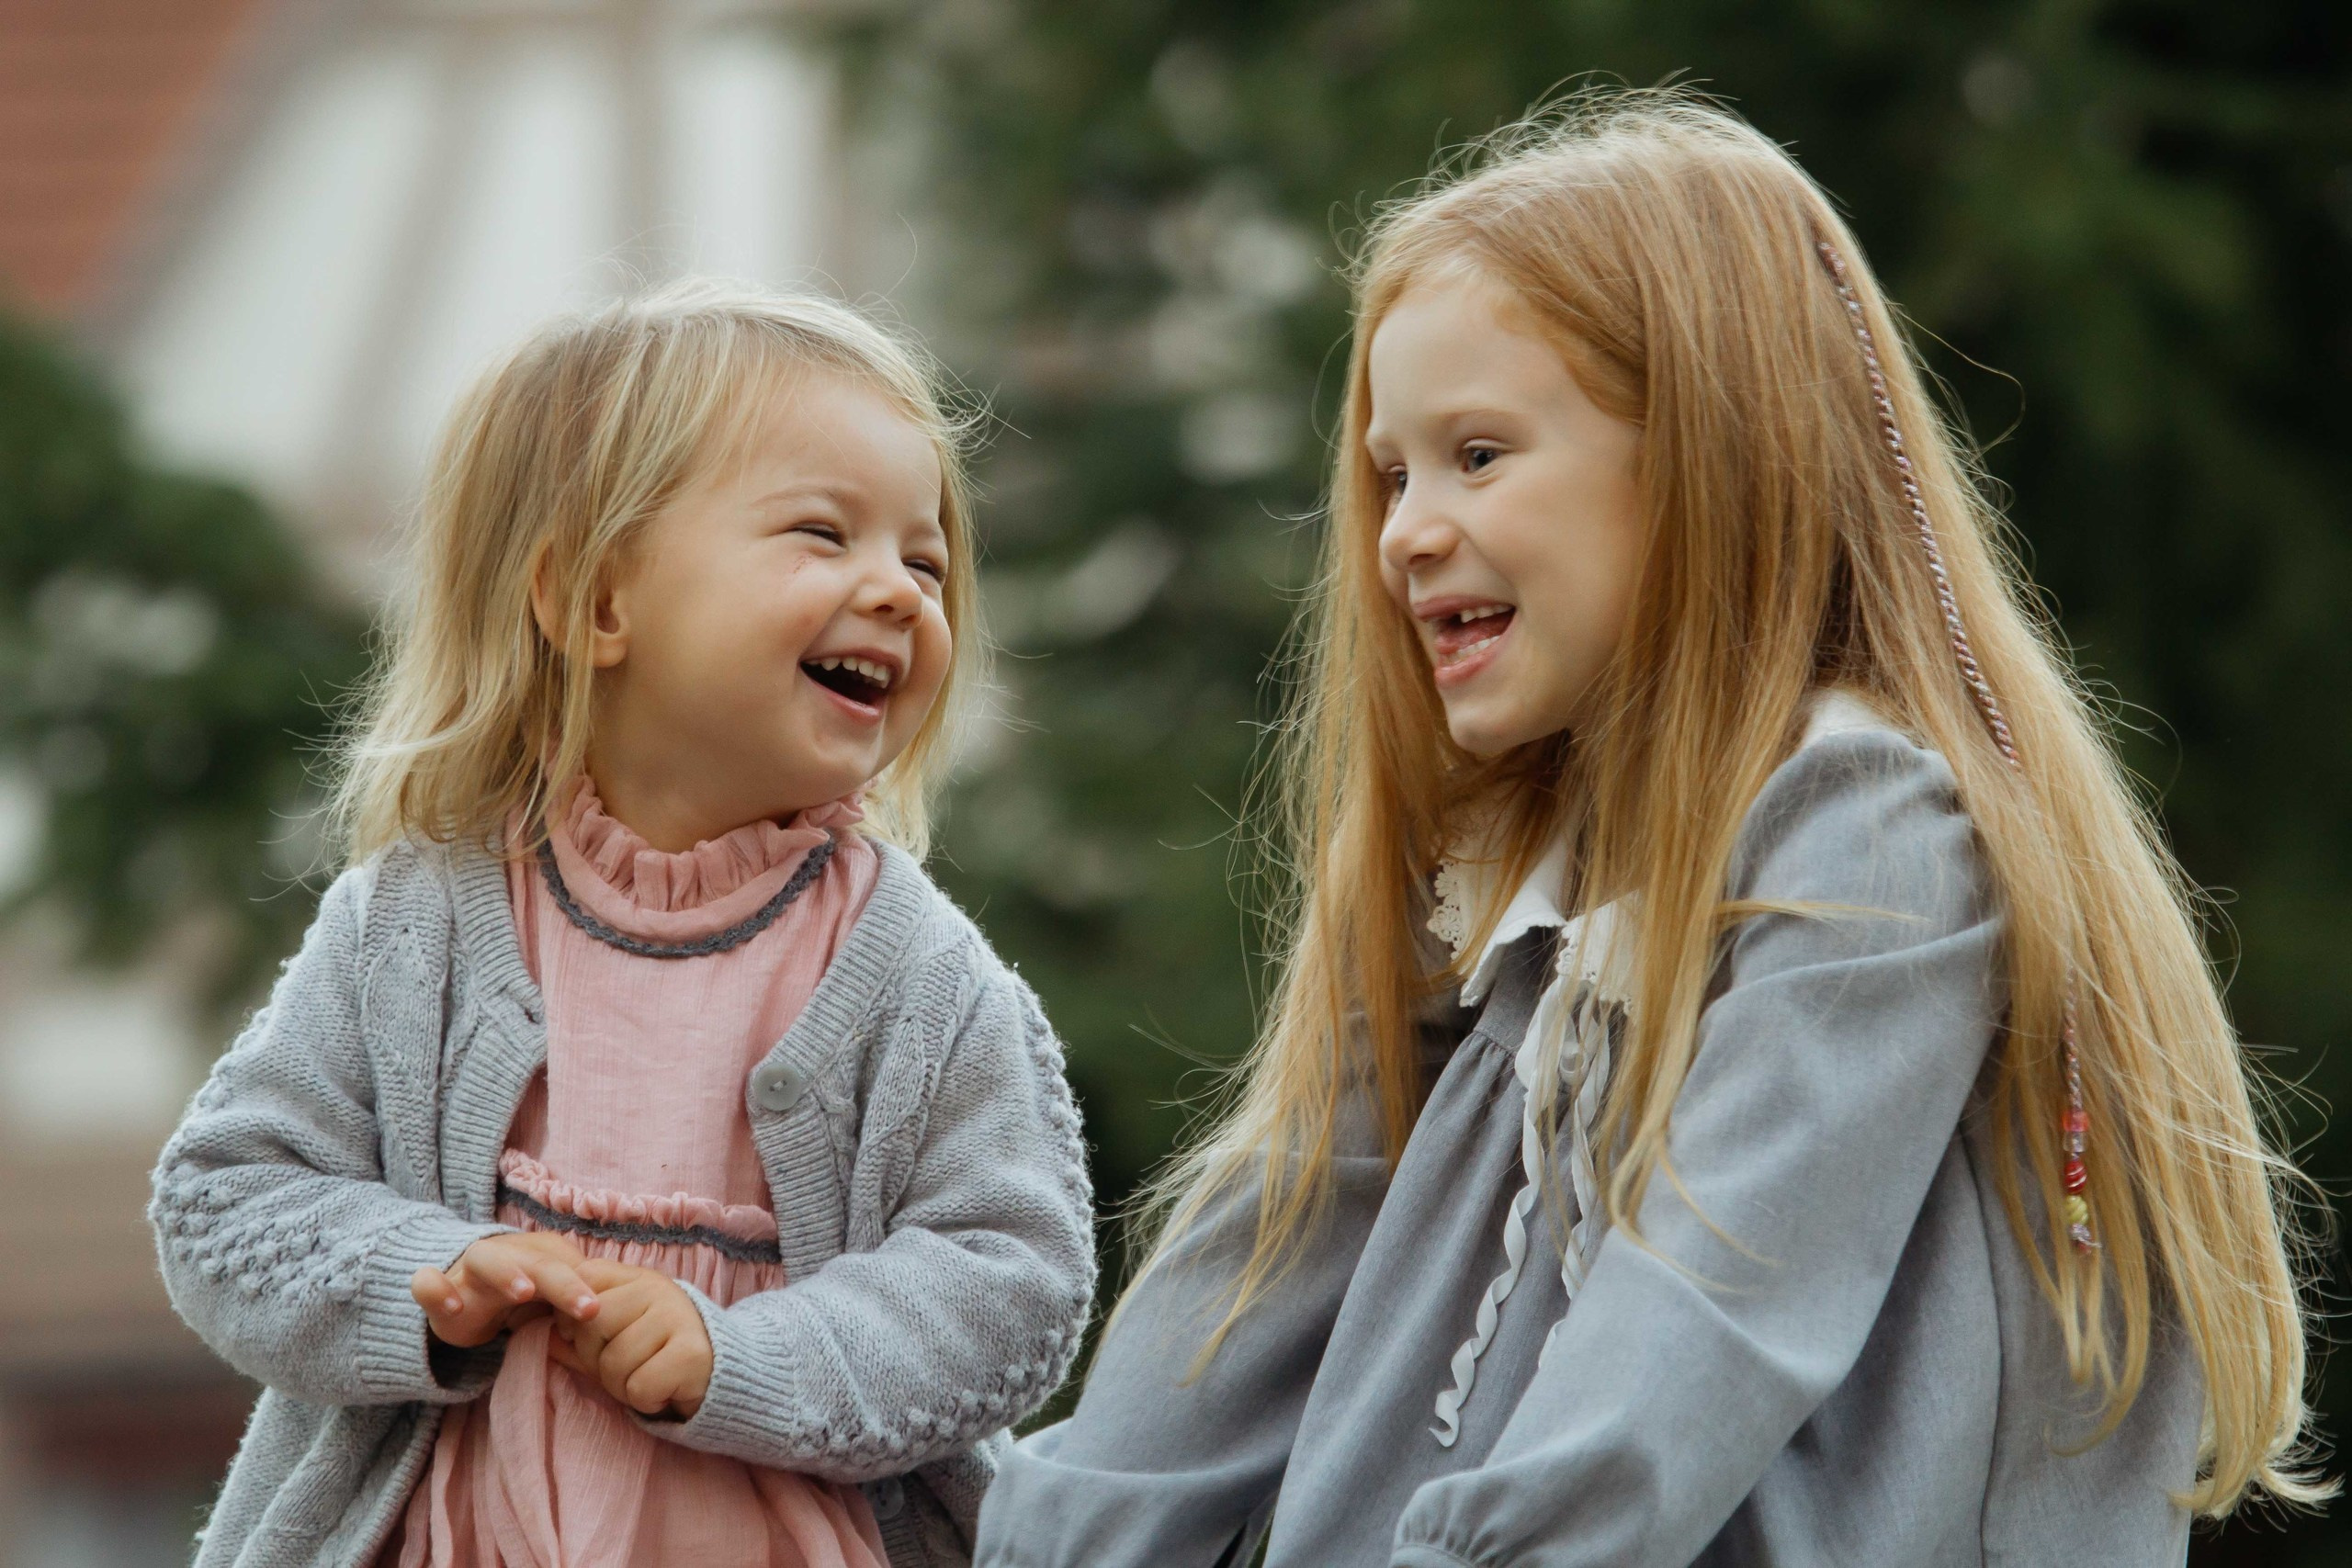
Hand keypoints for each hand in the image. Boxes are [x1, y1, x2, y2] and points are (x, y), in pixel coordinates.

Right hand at [412, 1232, 600, 1348]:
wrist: (459, 1294)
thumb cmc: (518, 1296)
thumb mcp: (548, 1298)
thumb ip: (576, 1301)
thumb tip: (619, 1316)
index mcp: (541, 1256)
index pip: (572, 1267)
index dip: (592, 1286)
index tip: (611, 1310)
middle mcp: (509, 1255)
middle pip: (539, 1262)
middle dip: (564, 1283)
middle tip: (588, 1308)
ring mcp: (470, 1269)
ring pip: (486, 1258)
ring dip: (507, 1272)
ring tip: (525, 1293)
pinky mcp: (438, 1287)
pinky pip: (428, 1282)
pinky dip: (435, 1289)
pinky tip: (452, 1305)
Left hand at [550, 1258, 713, 1418]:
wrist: (722, 1374)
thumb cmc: (658, 1354)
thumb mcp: (618, 1336)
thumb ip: (579, 1334)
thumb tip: (538, 1331)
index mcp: (638, 1279)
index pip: (587, 1278)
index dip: (574, 1316)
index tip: (588, 1338)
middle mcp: (658, 1290)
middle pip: (592, 1324)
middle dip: (596, 1360)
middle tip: (623, 1369)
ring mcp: (677, 1318)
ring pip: (614, 1362)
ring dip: (622, 1386)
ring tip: (645, 1380)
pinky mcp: (691, 1354)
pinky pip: (639, 1386)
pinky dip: (646, 1400)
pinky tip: (664, 1392)